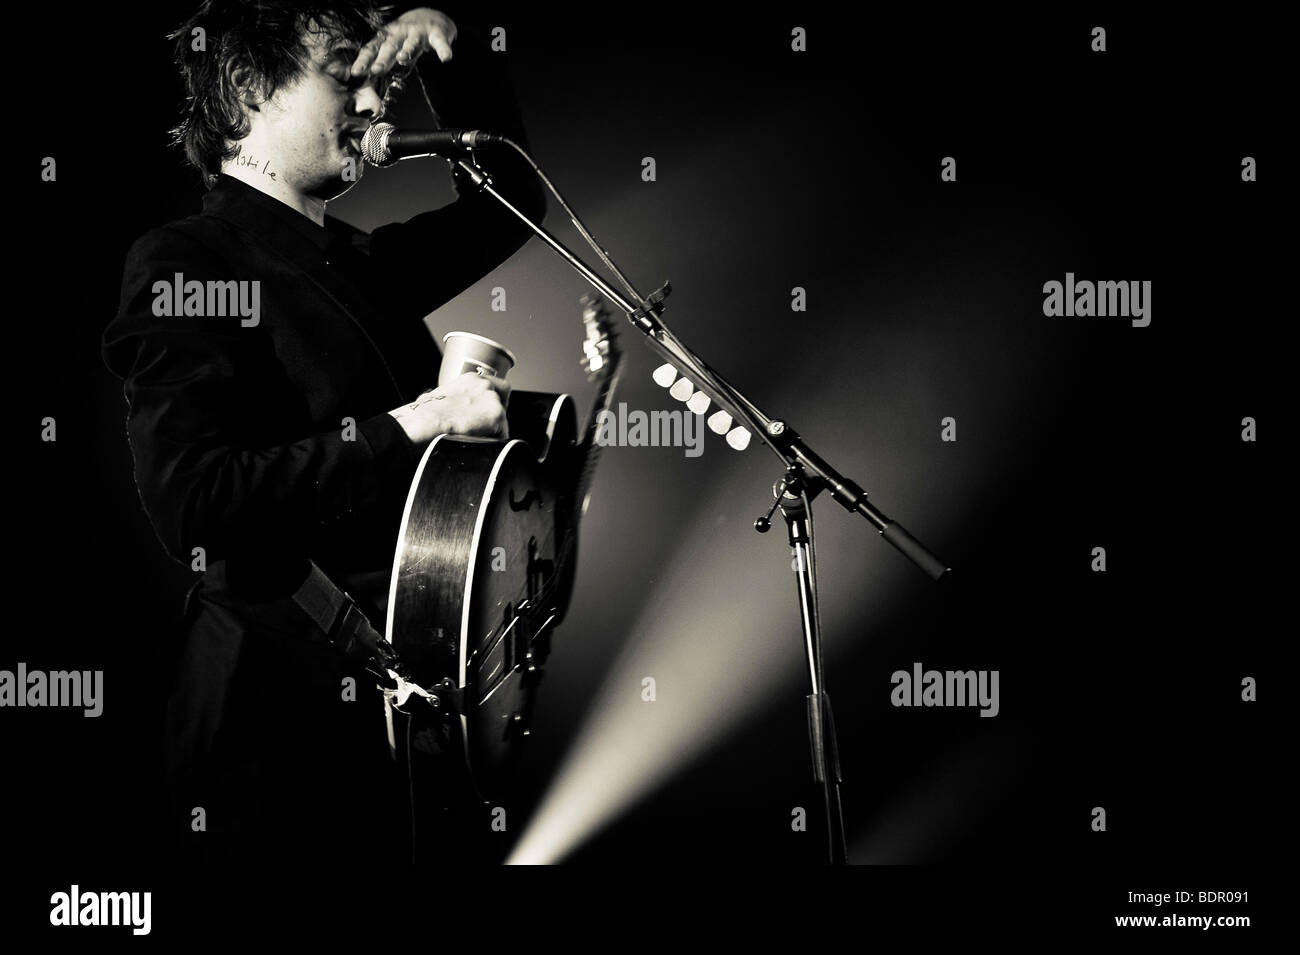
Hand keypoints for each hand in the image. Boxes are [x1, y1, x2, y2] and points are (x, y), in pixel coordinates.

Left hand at [350, 8, 456, 78]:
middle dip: (383, 58)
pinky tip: (446, 58)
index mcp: (387, 38)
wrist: (431, 17)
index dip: (364, 60)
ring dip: (407, 50)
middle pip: (390, 46)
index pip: (373, 48)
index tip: (357, 72)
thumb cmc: (408, 36)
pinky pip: (440, 43)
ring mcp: (418, 32)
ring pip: (412, 42)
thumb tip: (366, 79)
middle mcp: (400, 33)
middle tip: (376, 70)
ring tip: (403, 58)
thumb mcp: (393, 46)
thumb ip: (382, 61)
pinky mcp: (437, 33)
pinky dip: (443, 50)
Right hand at [389, 371, 509, 448]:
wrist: (424, 425)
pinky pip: (502, 435)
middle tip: (485, 429)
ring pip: (502, 419)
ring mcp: (492, 399)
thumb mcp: (436, 399)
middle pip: (503, 399)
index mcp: (470, 380)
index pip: (493, 386)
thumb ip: (451, 401)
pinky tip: (477, 446)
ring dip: (492, 431)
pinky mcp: (497, 415)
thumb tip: (447, 411)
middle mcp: (484, 384)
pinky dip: (492, 443)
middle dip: (497, 414)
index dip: (490, 402)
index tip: (483, 414)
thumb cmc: (423, 415)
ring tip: (475, 440)